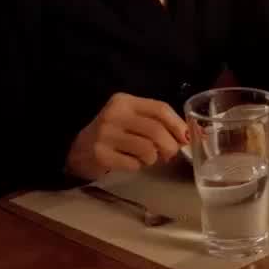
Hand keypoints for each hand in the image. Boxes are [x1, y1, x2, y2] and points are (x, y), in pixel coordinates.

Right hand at [65, 94, 186, 180]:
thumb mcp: (132, 119)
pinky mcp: (100, 154)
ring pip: (147, 149)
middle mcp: (114, 114)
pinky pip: (133, 164)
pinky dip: (137, 166)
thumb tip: (190, 136)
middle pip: (156, 130)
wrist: (78, 150)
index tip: (186, 138)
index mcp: (125, 101)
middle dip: (170, 146)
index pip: (160, 108)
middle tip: (169, 154)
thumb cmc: (113, 134)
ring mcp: (105, 134)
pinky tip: (129, 162)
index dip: (178, 125)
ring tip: (146, 158)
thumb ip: (157, 122)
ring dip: (153, 158)